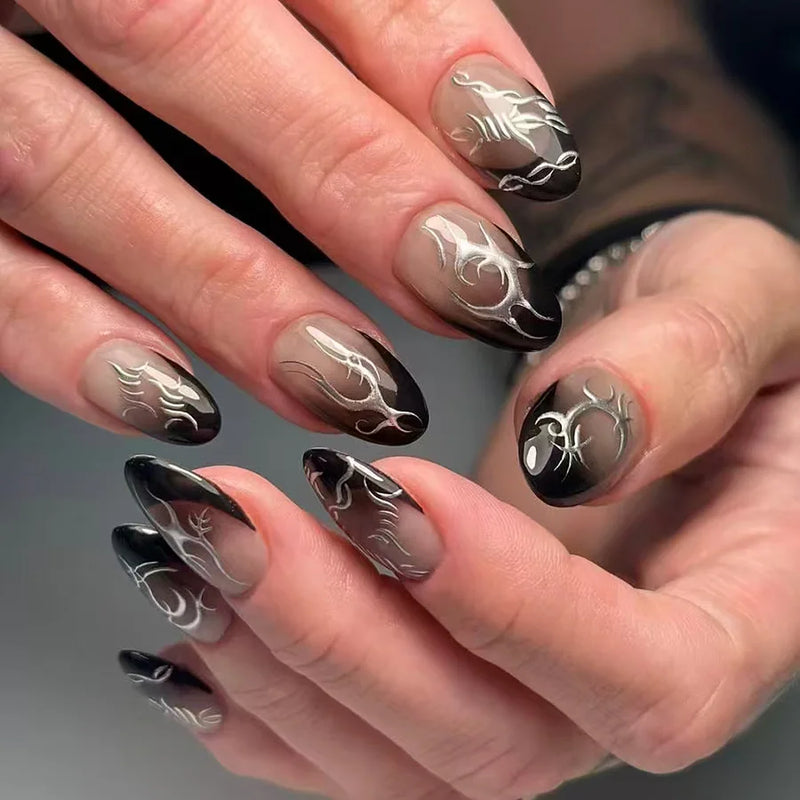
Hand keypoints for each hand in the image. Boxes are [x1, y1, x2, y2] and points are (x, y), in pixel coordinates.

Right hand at [0, 1, 576, 446]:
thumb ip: (334, 13)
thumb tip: (475, 116)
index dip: (430, 51)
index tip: (527, 152)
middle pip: (192, 37)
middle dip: (353, 174)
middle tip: (475, 289)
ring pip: (74, 165)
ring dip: (231, 292)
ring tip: (358, 387)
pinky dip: (66, 341)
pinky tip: (175, 401)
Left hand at [110, 211, 799, 798]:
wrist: (665, 359)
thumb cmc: (721, 324)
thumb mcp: (736, 299)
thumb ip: (683, 367)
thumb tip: (575, 444)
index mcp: (741, 606)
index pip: (650, 675)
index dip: (516, 608)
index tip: (398, 491)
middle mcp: (627, 678)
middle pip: (497, 743)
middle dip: (342, 639)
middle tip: (226, 517)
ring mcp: (535, 689)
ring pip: (406, 762)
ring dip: (277, 668)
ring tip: (178, 555)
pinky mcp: (461, 670)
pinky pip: (358, 743)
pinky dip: (261, 703)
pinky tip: (189, 636)